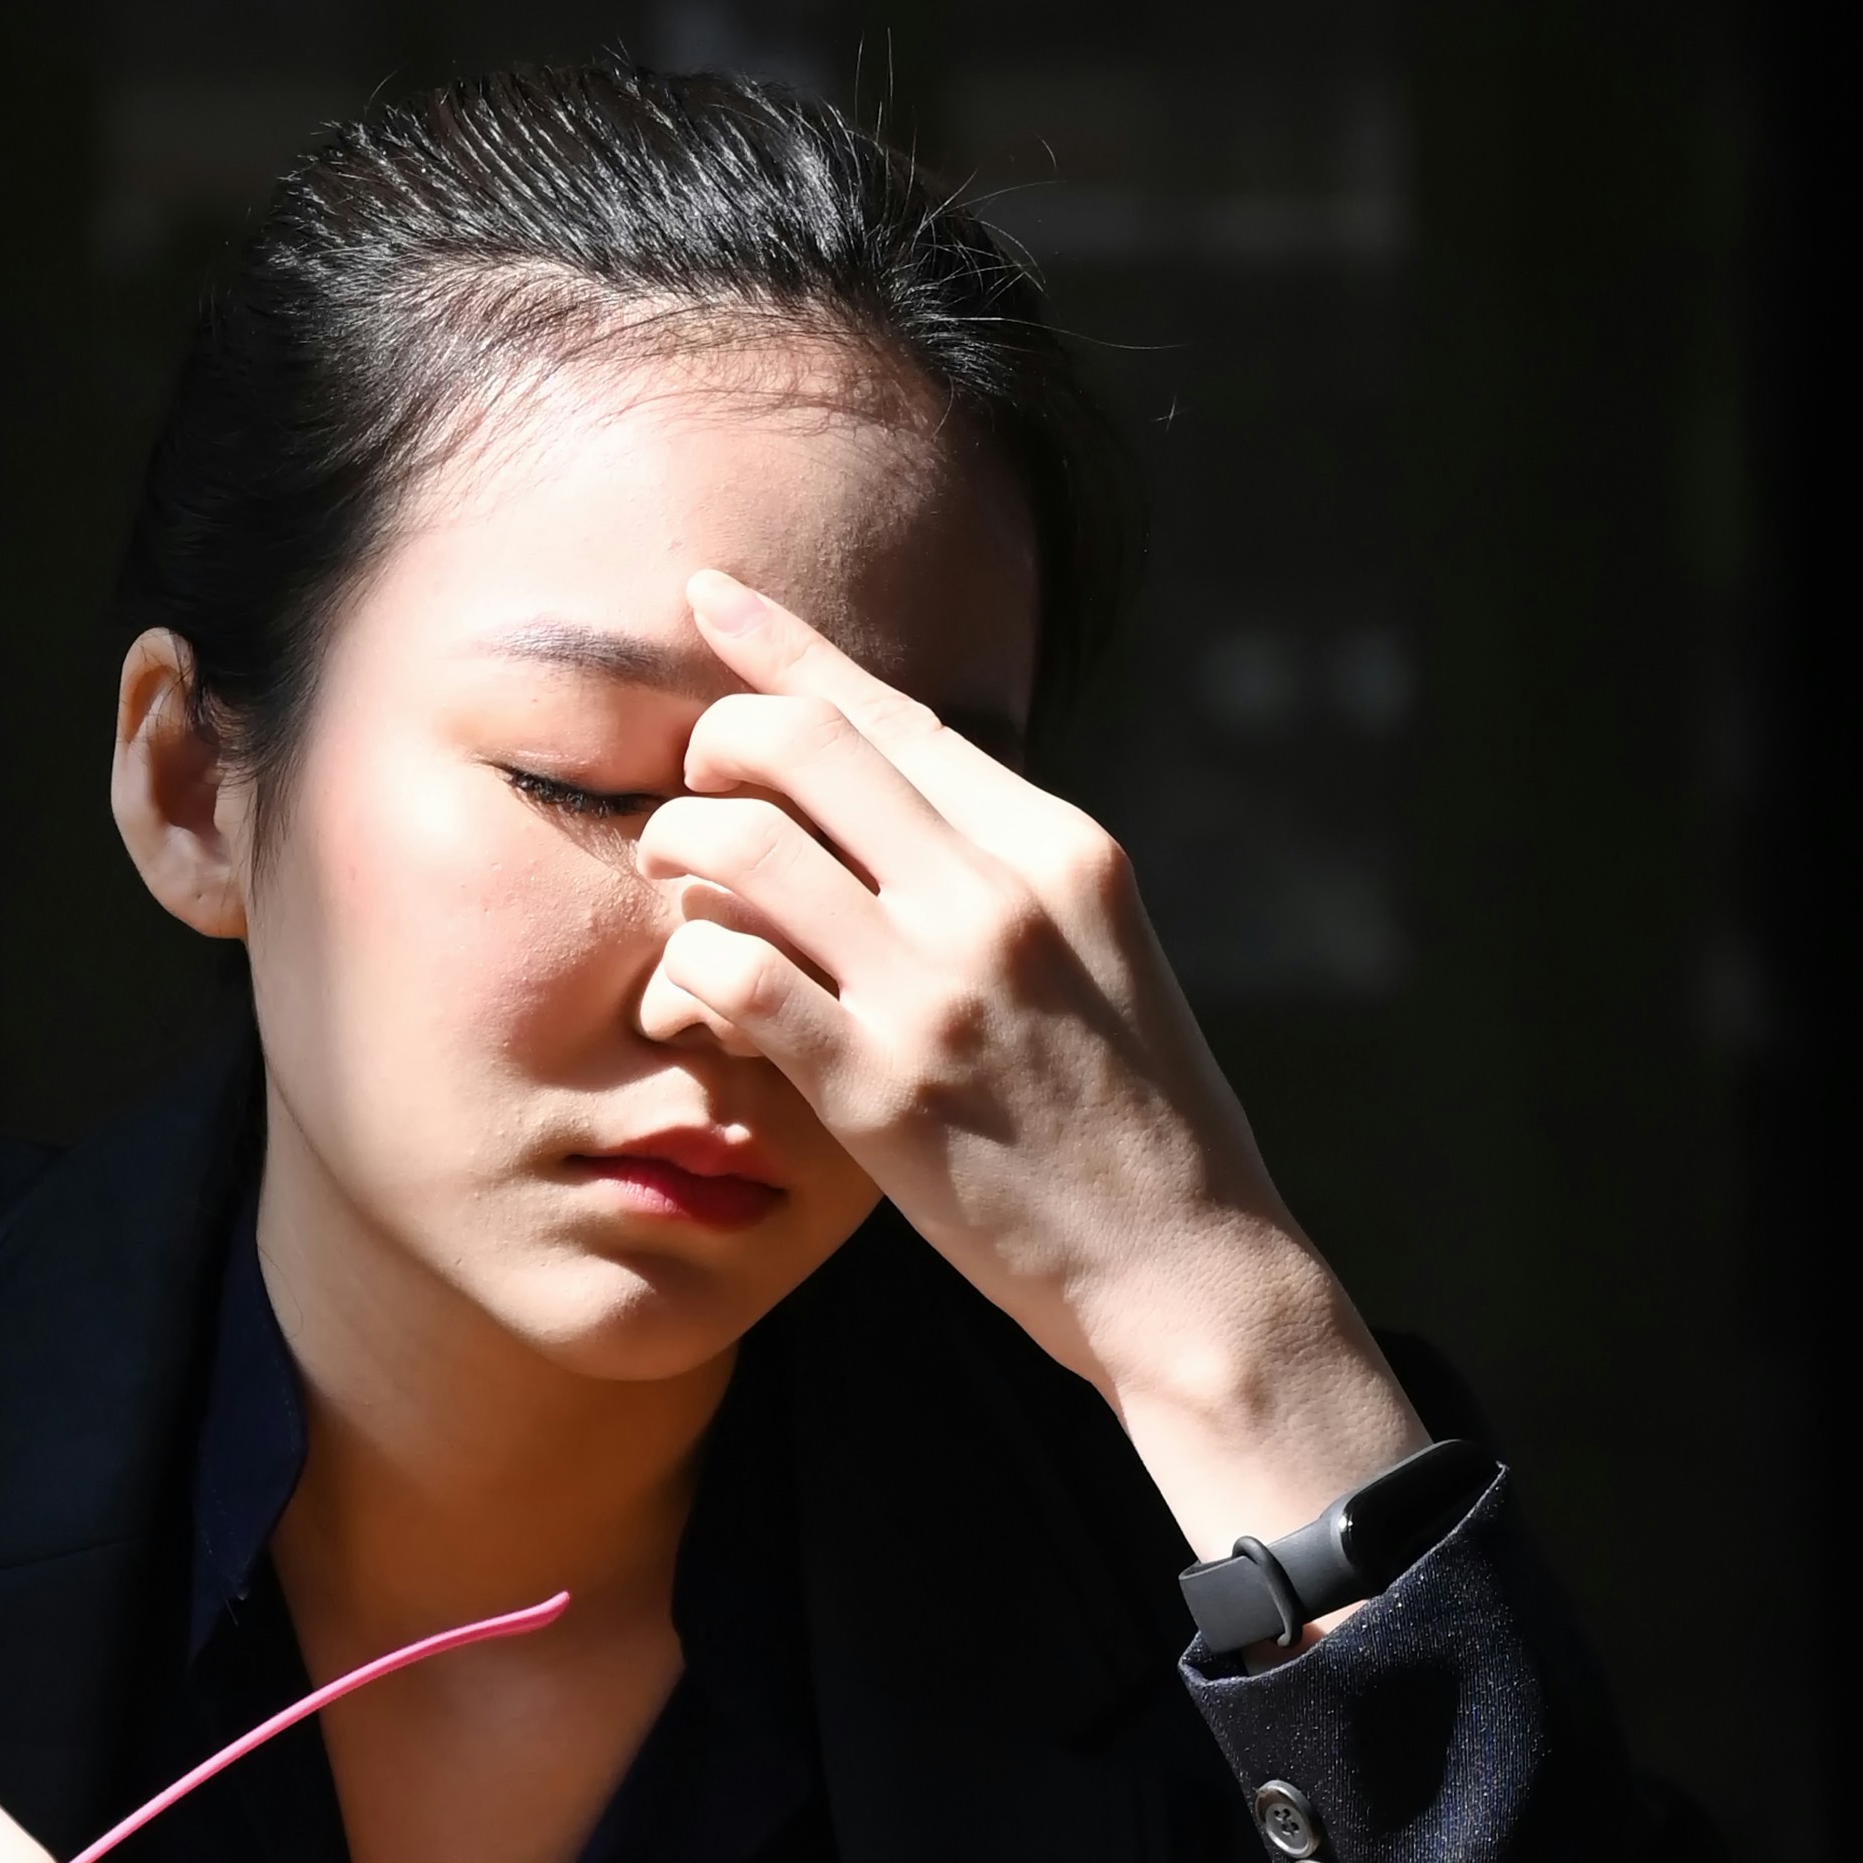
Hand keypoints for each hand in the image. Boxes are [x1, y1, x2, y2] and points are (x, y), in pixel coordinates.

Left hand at [636, 565, 1424, 1545]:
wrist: (1185, 1265)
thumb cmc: (1129, 1116)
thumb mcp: (1095, 948)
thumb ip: (998, 866)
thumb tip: (887, 798)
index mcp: (1057, 843)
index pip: (890, 708)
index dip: (778, 645)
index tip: (705, 597)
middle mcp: (997, 892)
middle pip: (794, 743)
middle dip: (709, 753)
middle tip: (692, 809)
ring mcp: (937, 987)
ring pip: (737, 844)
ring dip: (678, 859)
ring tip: (683, 907)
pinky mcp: (878, 1088)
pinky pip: (726, 973)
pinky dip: (687, 972)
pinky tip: (700, 1006)